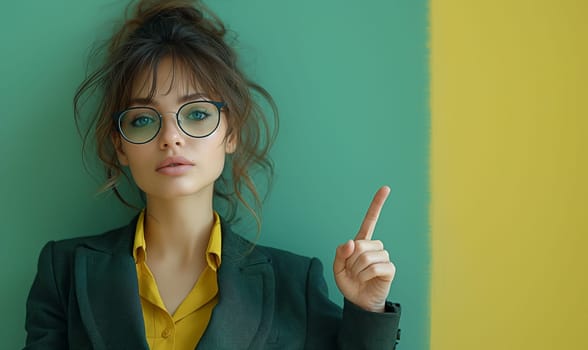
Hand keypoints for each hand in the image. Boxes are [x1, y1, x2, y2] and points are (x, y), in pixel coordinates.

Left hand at [333, 186, 395, 312]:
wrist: (359, 302)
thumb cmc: (350, 283)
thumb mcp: (338, 269)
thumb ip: (340, 254)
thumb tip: (352, 243)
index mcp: (362, 243)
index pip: (370, 220)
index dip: (377, 204)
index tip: (386, 188)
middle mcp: (375, 247)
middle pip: (361, 245)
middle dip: (351, 261)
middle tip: (352, 272)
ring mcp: (384, 257)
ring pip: (366, 257)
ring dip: (357, 269)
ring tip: (359, 277)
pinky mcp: (390, 268)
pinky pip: (375, 267)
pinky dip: (366, 275)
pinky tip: (367, 279)